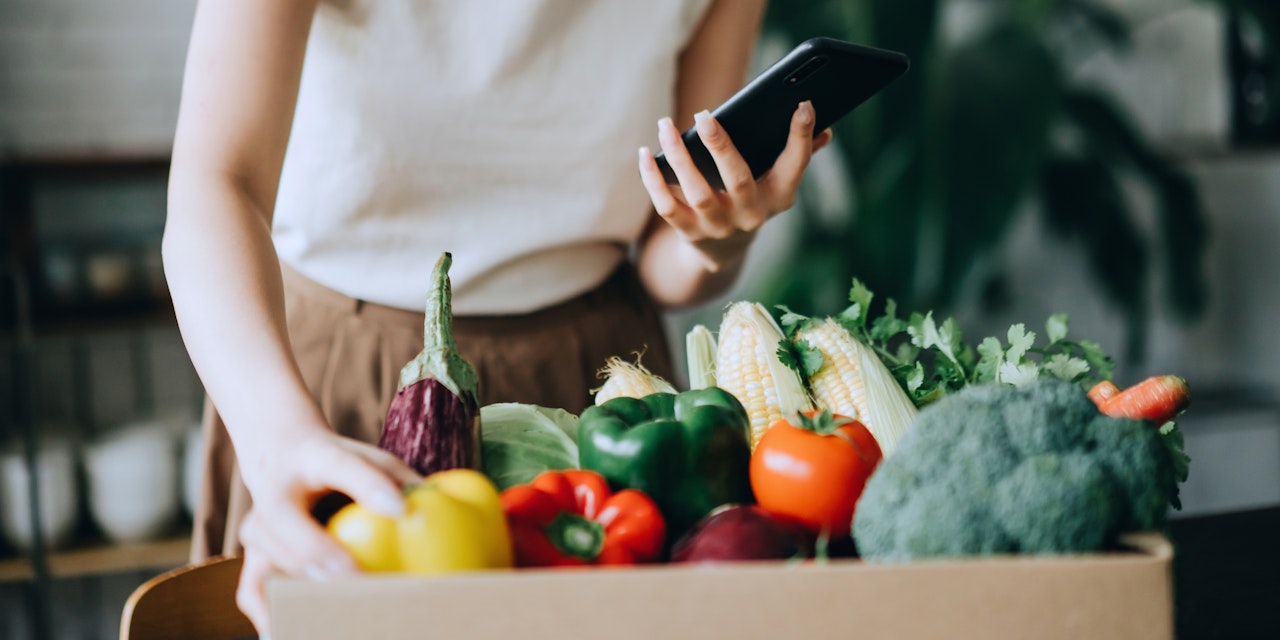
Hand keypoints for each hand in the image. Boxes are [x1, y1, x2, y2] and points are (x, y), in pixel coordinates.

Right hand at [234, 430, 419, 631]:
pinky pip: (252, 590)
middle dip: (317, 552)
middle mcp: (275, 490)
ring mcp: (256, 524)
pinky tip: (289, 632)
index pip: (339, 466)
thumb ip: (399, 479)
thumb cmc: (336, 464)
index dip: (368, 487)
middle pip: (286, 521)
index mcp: (313, 457)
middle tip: (354, 578)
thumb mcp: (367, 457)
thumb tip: (436, 506)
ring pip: (265, 560)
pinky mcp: (251, 554)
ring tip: (333, 616)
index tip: (399, 509)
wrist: (278, 456)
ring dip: (297, 591)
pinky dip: (270, 614)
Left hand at [638, 101, 832, 270]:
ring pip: (697, 193)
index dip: (801, 137)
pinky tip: (646, 154)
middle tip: (704, 114)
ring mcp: (719, 227)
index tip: (803, 105)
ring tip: (665, 126)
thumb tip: (826, 130)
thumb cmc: (753, 199)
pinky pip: (667, 207)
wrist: (724, 252)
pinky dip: (654, 181)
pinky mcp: (689, 233)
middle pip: (737, 179)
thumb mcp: (777, 183)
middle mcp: (751, 215)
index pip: (795, 166)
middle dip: (721, 146)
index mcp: (779, 197)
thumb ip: (798, 155)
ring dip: (679, 158)